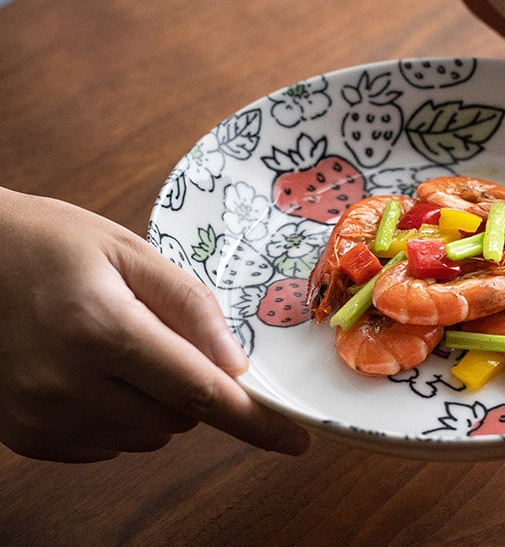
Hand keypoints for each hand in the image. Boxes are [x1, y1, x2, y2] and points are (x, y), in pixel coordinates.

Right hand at [0, 188, 309, 461]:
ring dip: (161, 401)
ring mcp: (43, 417)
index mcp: (103, 330)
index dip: (254, 421)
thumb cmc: (50, 242)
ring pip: (147, 436)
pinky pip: (108, 444)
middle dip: (197, 384)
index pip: (199, 390)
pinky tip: (98, 371)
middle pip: (179, 417)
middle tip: (168, 335)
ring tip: (124, 345)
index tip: (295, 440)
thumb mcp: (127, 251)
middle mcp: (69, 385)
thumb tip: (235, 361)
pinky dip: (124, 416)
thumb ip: (187, 304)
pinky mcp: (27, 435)